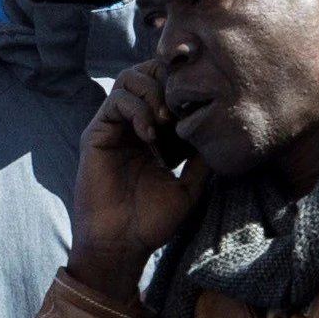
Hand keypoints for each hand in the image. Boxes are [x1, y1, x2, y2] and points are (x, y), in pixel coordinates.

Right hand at [70, 70, 203, 297]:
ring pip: (130, 79)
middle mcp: (131, 124)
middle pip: (147, 72)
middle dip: (168, 81)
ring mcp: (113, 126)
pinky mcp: (96, 133)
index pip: (166, 87)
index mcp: (153, 133)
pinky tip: (151, 135)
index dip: (184, 87)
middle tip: (183, 107)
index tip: (202, 106)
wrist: (123, 245)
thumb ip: (202, 158)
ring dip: (153, 92)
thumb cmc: (153, 221)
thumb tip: (222, 130)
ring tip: (168, 120)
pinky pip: (115, 101)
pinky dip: (137, 109)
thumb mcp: (190, 186)